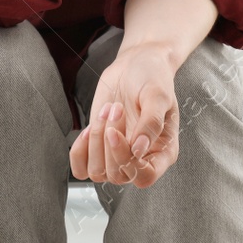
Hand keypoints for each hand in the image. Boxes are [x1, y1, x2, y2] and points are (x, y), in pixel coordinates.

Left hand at [69, 42, 179, 187]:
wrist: (135, 65)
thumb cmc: (152, 78)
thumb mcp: (158, 95)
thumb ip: (152, 122)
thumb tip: (138, 150)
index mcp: (162, 152)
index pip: (145, 177)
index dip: (126, 162)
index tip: (115, 132)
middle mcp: (141, 160)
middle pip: (118, 175)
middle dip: (109, 141)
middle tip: (116, 107)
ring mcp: (118, 156)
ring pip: (98, 172)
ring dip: (96, 141)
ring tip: (108, 110)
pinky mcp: (99, 149)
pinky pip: (81, 170)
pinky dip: (79, 152)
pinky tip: (88, 129)